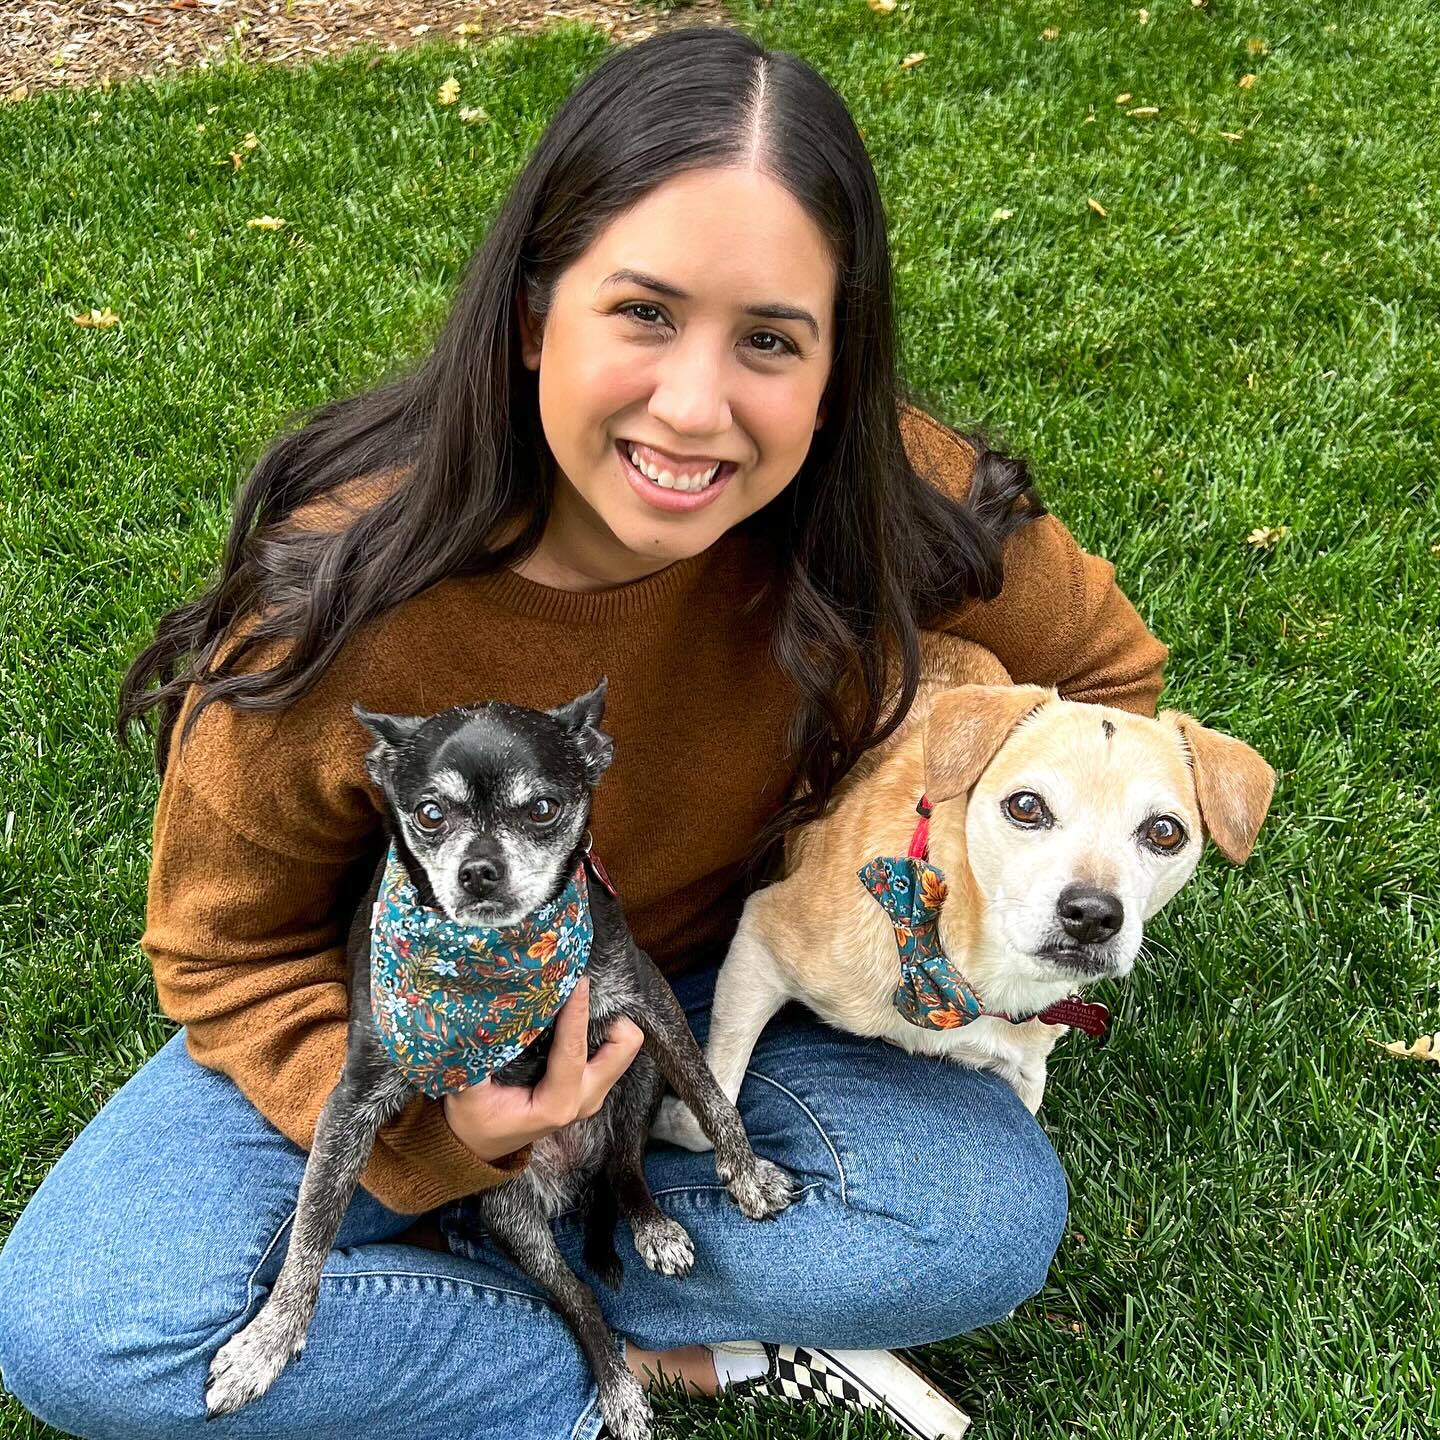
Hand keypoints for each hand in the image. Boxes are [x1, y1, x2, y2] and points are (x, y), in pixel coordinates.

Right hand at [441, 977, 644, 1161]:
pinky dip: (599, 1028)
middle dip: (610, 1015)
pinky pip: (610, 1050)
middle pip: (624, 1045)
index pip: (574, 1049)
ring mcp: (590, 1093)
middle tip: (581, 989)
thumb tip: (483, 1015)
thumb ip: (475, 1057)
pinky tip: (572, 1012)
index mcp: (556, 1104)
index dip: (577, 1011)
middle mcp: (583, 1099)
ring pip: (622, 1046)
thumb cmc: (472, 1121)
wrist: (480, 1146)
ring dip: (606, 1019)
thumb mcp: (465, 1093)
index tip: (577, 979)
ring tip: (575, 996)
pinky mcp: (589, 1085)